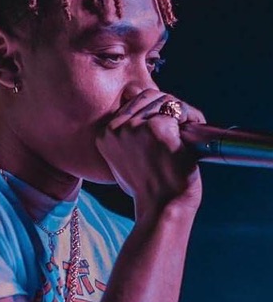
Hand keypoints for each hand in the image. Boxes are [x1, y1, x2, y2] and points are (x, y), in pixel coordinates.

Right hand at [96, 88, 205, 218]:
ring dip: (182, 110)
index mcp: (106, 134)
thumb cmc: (147, 187)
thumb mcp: (123, 160)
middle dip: (168, 105)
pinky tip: (196, 125)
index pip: (130, 102)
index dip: (153, 109)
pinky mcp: (158, 128)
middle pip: (147, 96)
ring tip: (191, 123)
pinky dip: (193, 116)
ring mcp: (136, 127)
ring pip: (165, 101)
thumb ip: (125, 133)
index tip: (166, 121)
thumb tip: (132, 94)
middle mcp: (117, 128)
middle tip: (182, 120)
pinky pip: (180, 111)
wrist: (162, 207)